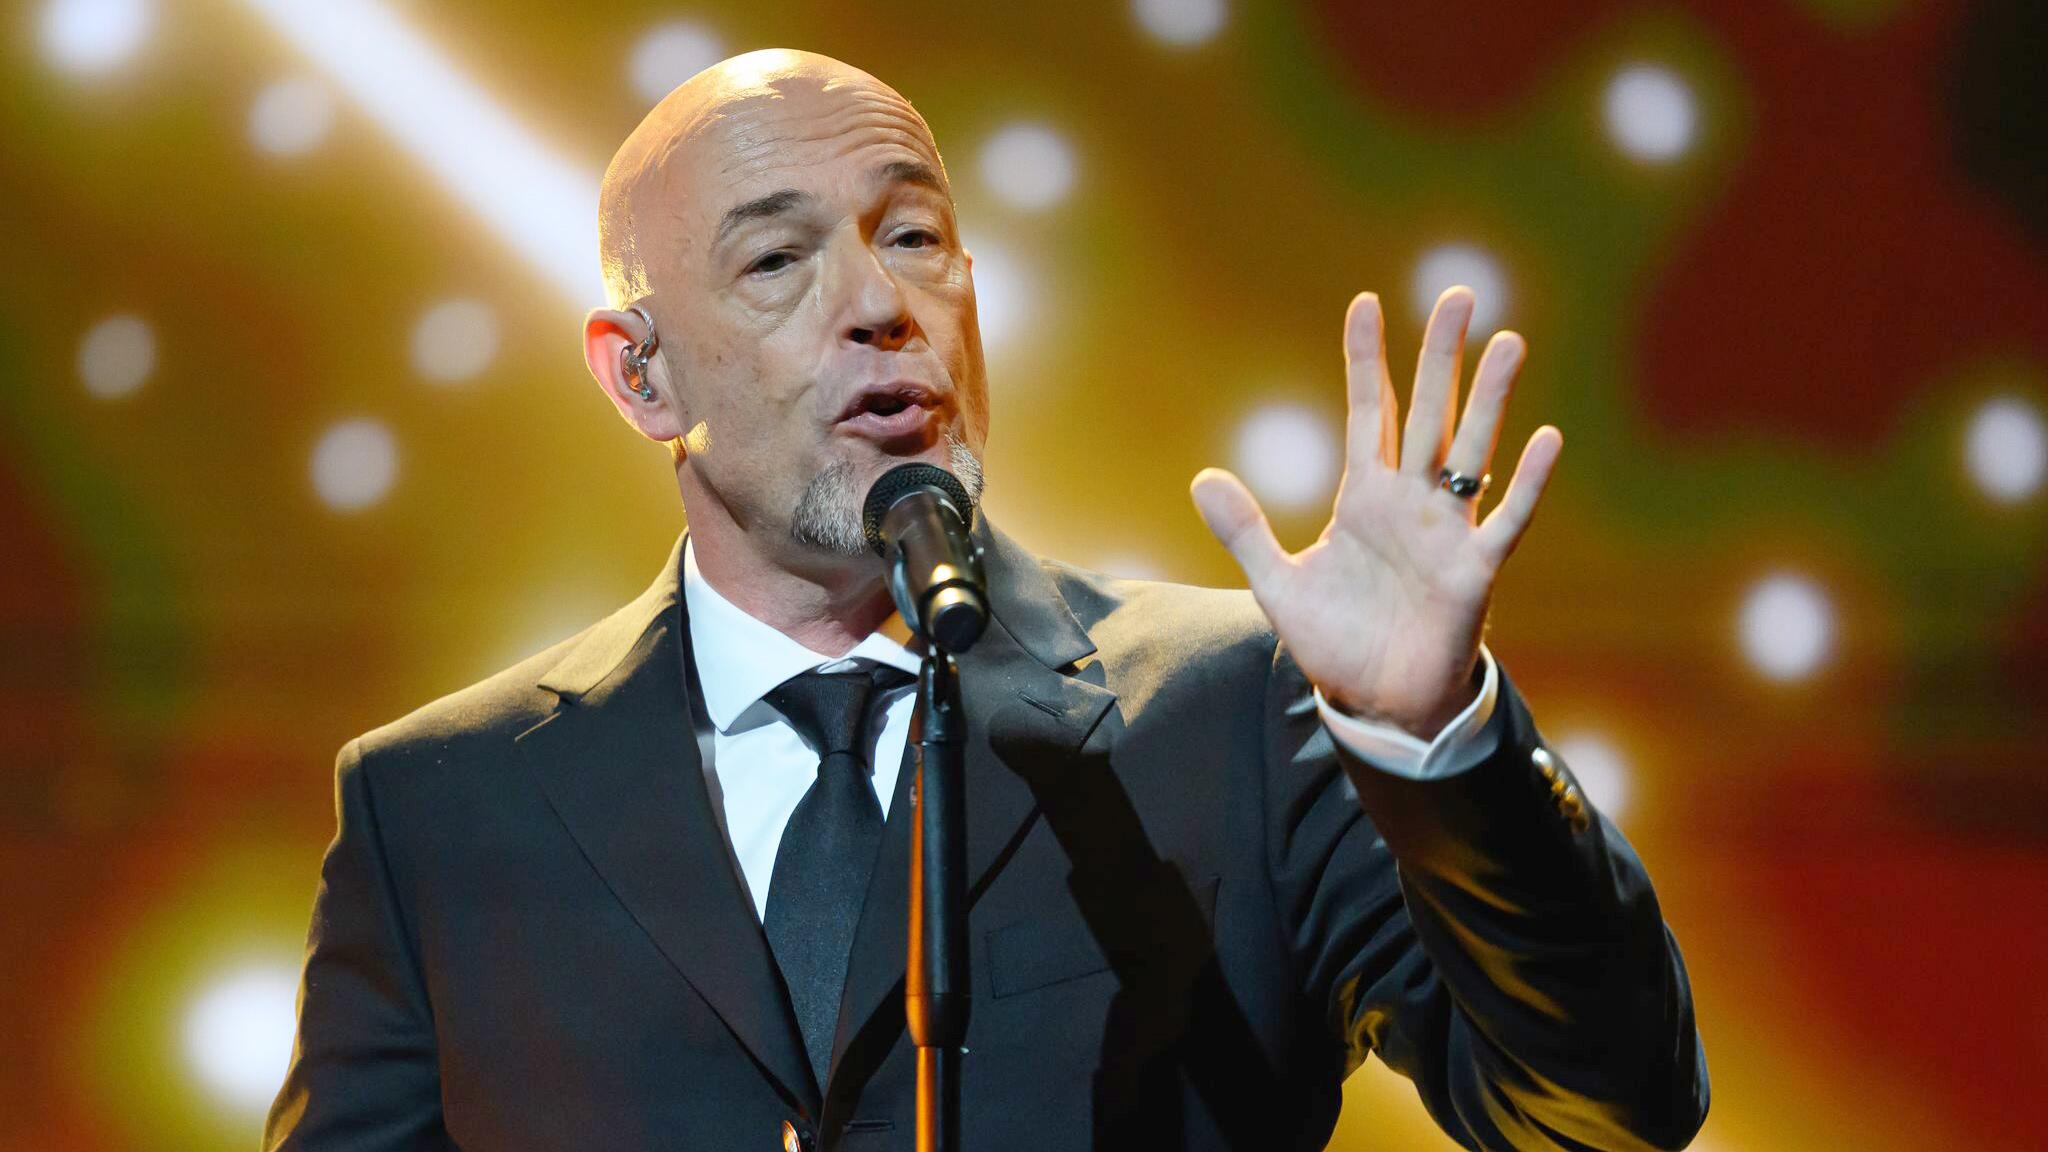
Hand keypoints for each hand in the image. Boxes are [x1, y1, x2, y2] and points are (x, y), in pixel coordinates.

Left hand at [1191, 287, 1560, 738]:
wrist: (1378, 703)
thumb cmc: (1338, 641)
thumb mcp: (1278, 584)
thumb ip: (1245, 531)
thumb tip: (1203, 477)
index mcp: (1365, 497)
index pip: (1368, 413)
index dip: (1365, 360)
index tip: (1366, 303)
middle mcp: (1411, 502)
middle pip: (1428, 412)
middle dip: (1440, 355)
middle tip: (1460, 294)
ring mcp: (1447, 531)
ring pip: (1472, 450)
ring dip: (1488, 399)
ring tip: (1507, 342)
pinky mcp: (1473, 571)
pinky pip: (1506, 519)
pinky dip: (1528, 482)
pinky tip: (1548, 439)